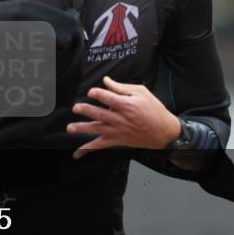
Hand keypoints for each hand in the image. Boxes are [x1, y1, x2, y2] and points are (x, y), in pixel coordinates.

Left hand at [66, 75, 180, 157]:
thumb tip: (105, 80)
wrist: (164, 131)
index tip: (91, 92)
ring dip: (82, 129)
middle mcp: (120, 119)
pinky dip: (87, 150)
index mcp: (127, 105)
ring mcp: (117, 131)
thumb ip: (121, 87)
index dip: (99, 94)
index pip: (109, 98)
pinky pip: (99, 146)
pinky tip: (76, 153)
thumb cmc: (154, 109)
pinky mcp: (116, 141)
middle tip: (76, 108)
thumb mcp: (141, 93)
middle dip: (87, 111)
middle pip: (100, 114)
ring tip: (70, 128)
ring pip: (97, 130)